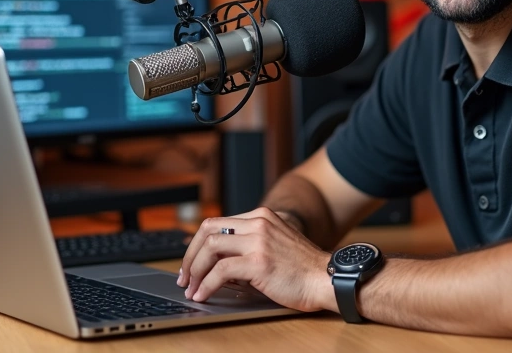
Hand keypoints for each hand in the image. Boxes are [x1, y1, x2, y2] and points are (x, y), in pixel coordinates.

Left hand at [177, 207, 334, 312]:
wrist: (326, 279)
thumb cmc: (302, 270)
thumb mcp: (274, 245)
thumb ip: (249, 246)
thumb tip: (217, 264)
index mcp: (261, 216)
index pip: (217, 224)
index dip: (197, 244)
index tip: (191, 263)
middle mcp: (258, 223)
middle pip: (207, 230)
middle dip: (189, 255)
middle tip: (184, 276)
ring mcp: (258, 240)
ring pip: (210, 248)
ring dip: (194, 270)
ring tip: (191, 288)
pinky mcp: (258, 261)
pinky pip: (220, 270)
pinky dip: (206, 284)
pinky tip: (203, 295)